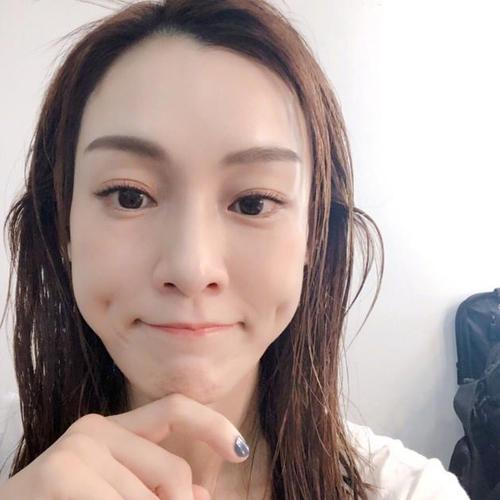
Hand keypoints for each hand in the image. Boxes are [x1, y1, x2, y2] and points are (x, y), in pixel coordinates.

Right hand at [0, 392, 249, 498]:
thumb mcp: (115, 499)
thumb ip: (155, 492)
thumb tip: (202, 495)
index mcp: (110, 432)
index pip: (174, 410)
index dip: (212, 427)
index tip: (241, 451)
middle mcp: (94, 430)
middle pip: (175, 473)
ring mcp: (76, 448)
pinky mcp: (58, 474)